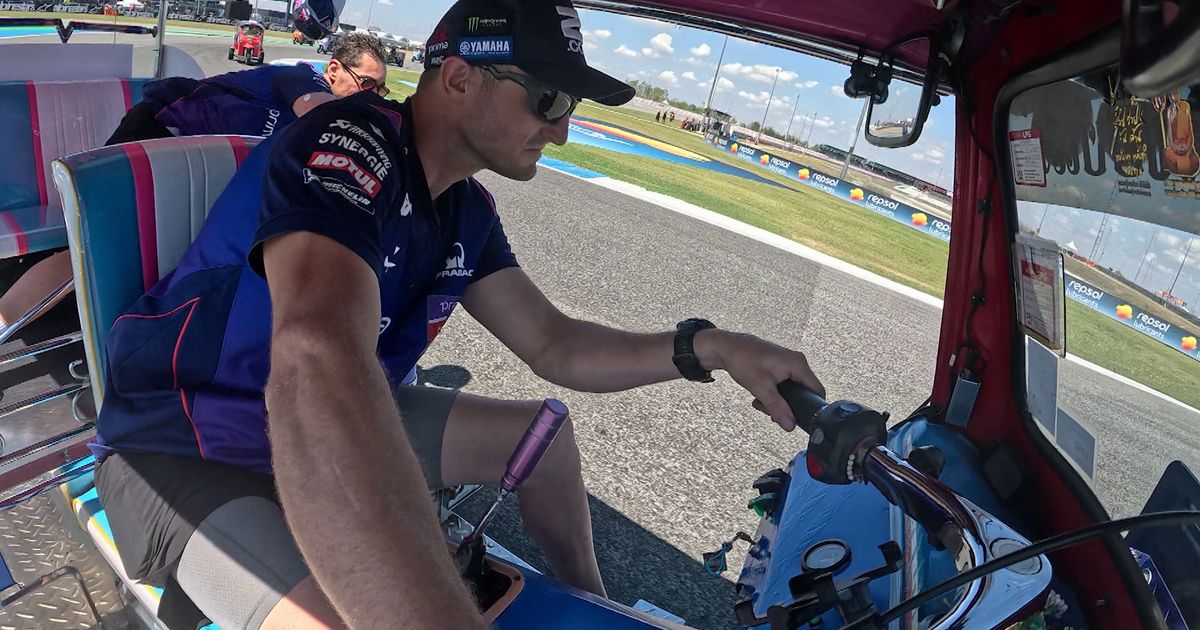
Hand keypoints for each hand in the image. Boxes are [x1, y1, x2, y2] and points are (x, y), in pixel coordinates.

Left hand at [695, 330, 824, 430]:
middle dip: (788, 406)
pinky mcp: (779, 365)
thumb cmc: (742, 360)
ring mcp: (788, 363)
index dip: (810, 407)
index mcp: (798, 364)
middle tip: (771, 412)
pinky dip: (773, 393)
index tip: (797, 418)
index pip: (817, 391)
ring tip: (761, 403)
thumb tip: (790, 425)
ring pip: (792, 390)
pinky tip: (759, 397)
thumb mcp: (761, 388)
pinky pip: (783, 385)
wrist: (725, 347)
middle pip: (804, 392)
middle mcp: (797, 362)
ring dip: (777, 401)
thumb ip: (777, 408)